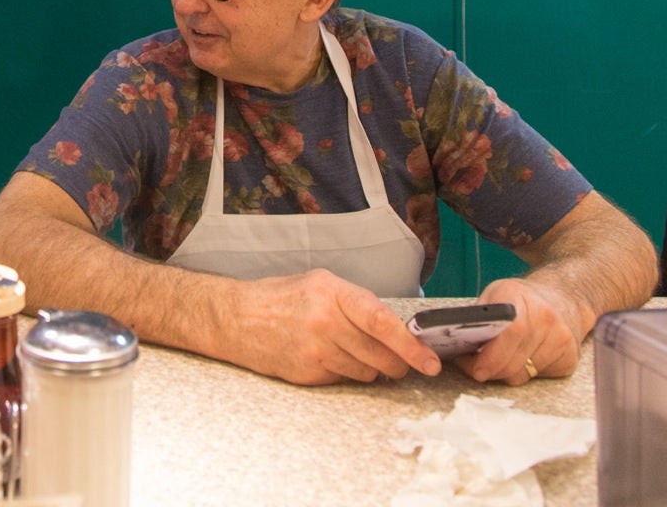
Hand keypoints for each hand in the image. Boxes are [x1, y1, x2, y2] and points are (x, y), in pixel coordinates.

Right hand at [225, 269, 442, 385]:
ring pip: (366, 372)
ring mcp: (315, 349)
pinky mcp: (307, 372)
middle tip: (401, 363)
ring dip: (369, 369)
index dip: (411, 345)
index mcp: (332, 292)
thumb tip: (394, 329)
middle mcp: (325, 321)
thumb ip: (355, 304)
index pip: (383, 322)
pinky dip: (344, 373)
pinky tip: (328, 359)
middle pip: (381, 354)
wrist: (236, 318)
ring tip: (350, 353)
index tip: (430, 361)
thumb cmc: (279, 299)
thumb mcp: (319, 285)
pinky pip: (343, 380)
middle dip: (397, 364)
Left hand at [453, 277, 582, 384]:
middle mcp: (547, 319)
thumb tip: (455, 343)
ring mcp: (562, 340)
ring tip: (494, 362)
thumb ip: (480, 316)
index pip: (510, 333)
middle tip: (474, 367)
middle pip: (512, 362)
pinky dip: (522, 373)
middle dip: (488, 370)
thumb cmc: (523, 297)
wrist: (564, 297)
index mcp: (523, 298)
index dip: (489, 356)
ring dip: (504, 373)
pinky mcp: (569, 359)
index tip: (472, 366)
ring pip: (522, 375)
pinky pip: (536, 378)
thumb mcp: (497, 293)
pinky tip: (518, 359)